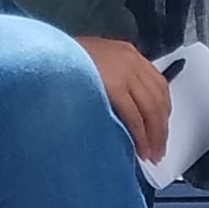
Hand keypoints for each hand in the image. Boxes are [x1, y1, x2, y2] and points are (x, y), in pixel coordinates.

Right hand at [75, 36, 170, 162]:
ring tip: (151, 154)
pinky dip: (141, 136)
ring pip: (151, 109)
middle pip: (158, 98)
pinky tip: (140, 149)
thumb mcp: (94, 62)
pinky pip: (135, 117)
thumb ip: (113, 79)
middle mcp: (131, 60)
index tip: (160, 129)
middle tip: (159, 149)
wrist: (46, 54)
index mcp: (127, 53)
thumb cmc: (63, 60)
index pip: (158, 84)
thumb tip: (125, 108)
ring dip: (154, 135)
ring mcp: (125, 72)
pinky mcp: (116, 86)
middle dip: (161, 128)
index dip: (162, 111)